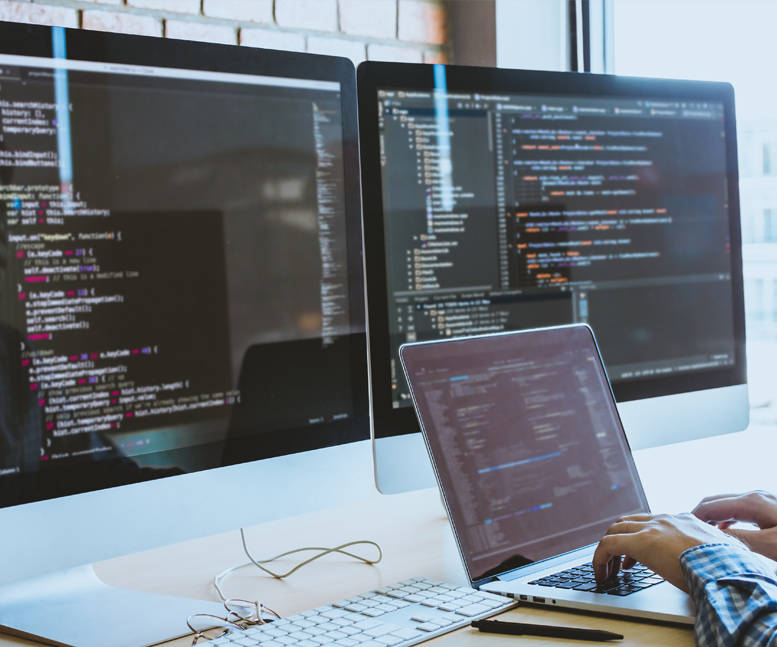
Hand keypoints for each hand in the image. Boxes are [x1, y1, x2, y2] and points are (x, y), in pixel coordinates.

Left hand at [592, 512, 741, 591]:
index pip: (652, 522)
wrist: (728, 568)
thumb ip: (708, 555)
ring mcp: (652, 528)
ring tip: (607, 570)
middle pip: (629, 521)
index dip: (640, 538)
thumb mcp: (718, 555)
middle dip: (619, 540)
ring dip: (608, 549)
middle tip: (617, 563)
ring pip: (616, 529)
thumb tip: (711, 566)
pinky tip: (601, 575)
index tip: (635, 559)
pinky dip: (600, 558)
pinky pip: (608, 544)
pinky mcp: (640, 542)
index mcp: (685, 520)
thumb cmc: (729, 567)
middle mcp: (666, 520)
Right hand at [693, 491, 776, 561]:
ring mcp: (760, 499)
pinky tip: (722, 531)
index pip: (710, 506)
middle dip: (699, 516)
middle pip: (715, 501)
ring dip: (711, 517)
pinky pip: (738, 509)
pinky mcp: (766, 507)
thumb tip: (713, 536)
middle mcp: (753, 495)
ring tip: (702, 534)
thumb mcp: (770, 544)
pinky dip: (725, 519)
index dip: (694, 518)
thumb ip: (740, 538)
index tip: (683, 533)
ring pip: (726, 505)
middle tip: (688, 534)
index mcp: (751, 502)